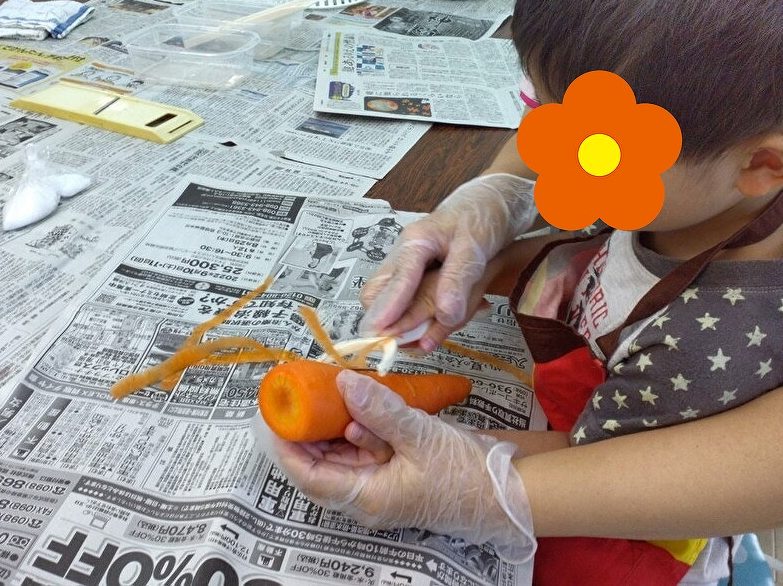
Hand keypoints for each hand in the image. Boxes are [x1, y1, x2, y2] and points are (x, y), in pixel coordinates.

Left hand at [265, 369, 535, 562]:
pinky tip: (358, 401)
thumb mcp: (420, 436)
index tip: (274, 417)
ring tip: (323, 390)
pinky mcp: (397, 471)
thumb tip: (342, 383)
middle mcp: (368, 496)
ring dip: (334, 424)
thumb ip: (379, 410)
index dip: (287, 448)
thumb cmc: (465, 473)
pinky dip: (360, 426)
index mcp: (367, 498)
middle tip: (296, 395)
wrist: (508, 489)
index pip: (310, 477)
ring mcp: (383, 484)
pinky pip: (367, 448)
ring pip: (344, 454)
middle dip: (308, 431)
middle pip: (322, 465)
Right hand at [359, 174, 536, 349]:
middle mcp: (404, 255)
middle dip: (386, 321)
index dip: (386, 309)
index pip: (395, 280)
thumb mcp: (475, 247)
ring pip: (391, 301)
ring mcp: (407, 267)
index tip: (376, 333)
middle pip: (377, 293)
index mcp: (415, 242)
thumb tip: (445, 315)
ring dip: (405, 322)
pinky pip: (408, 303)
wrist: (492, 202)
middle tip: (406, 344)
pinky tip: (440, 322)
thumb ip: (458, 280)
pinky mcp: (416, 277)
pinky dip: (420, 318)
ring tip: (427, 337)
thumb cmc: (482, 217)